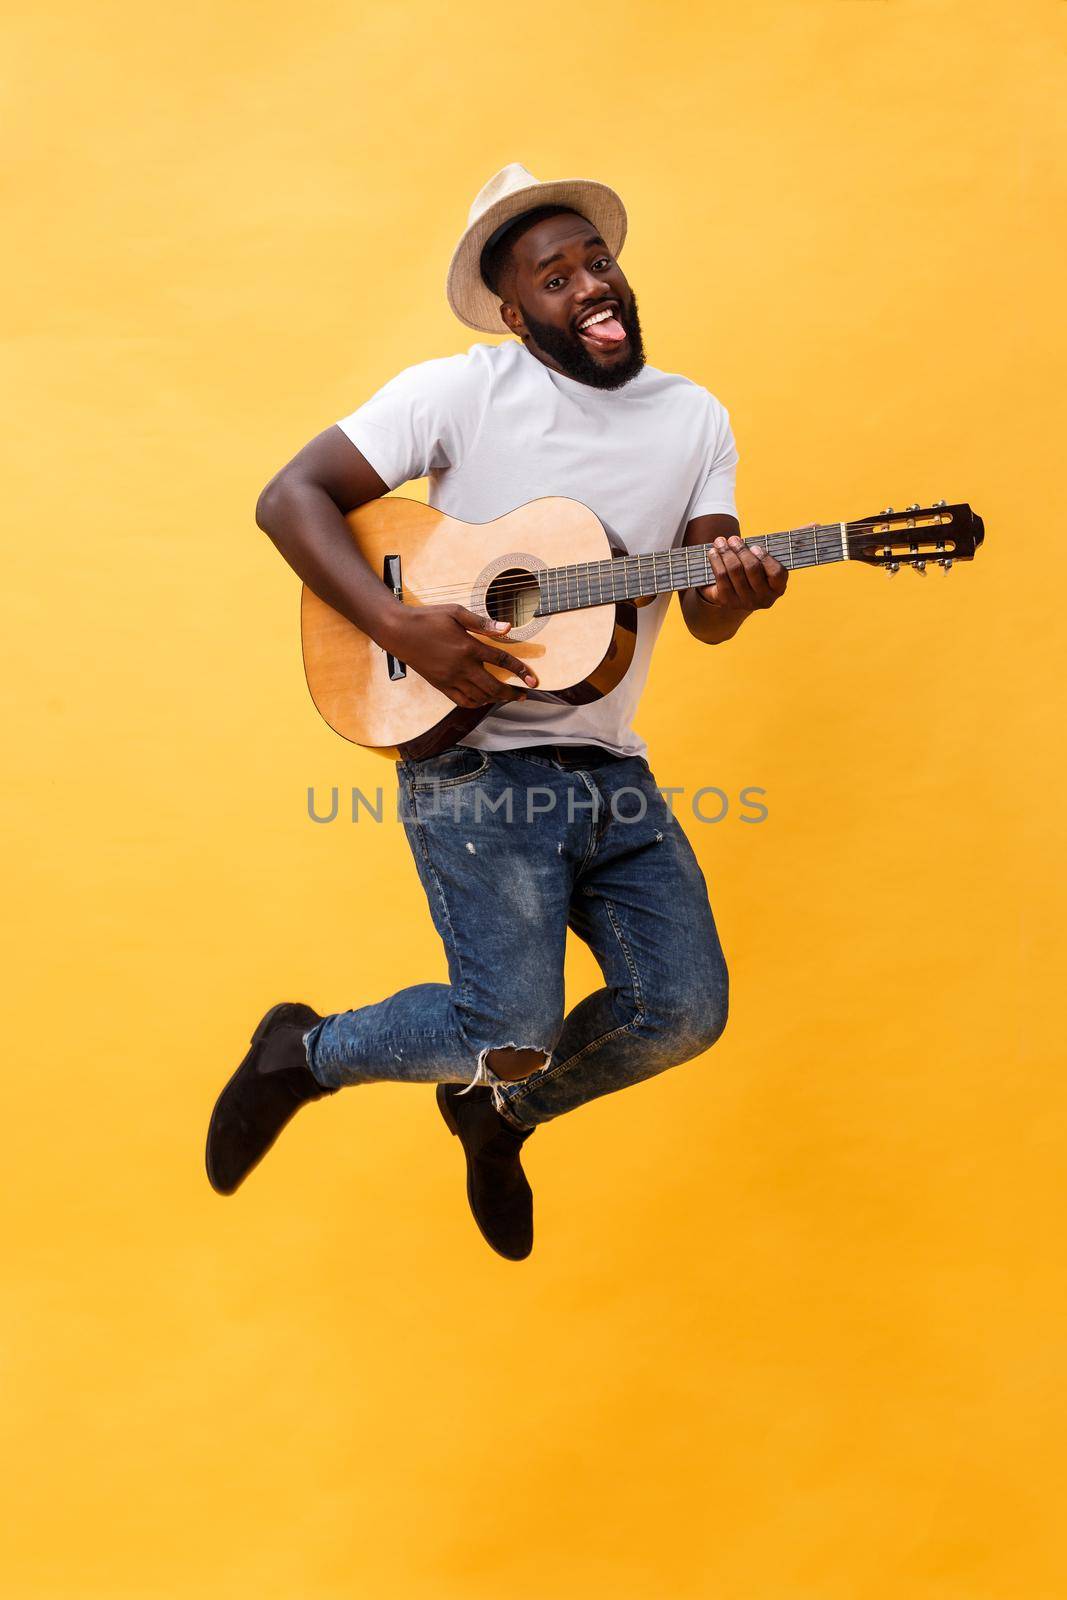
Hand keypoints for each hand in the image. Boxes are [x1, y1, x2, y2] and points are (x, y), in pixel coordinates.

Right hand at [385, 605, 538, 709]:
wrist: (398, 631)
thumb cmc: (428, 618)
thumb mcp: (456, 612)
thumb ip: (483, 622)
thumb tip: (507, 628)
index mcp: (468, 646)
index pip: (501, 660)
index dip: (520, 670)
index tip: (533, 680)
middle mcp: (461, 666)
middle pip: (493, 686)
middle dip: (512, 693)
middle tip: (524, 694)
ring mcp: (450, 679)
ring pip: (479, 697)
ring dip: (496, 699)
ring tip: (507, 696)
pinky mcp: (440, 685)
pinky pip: (463, 701)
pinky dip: (477, 703)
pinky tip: (484, 699)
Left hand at [698, 534, 787, 610]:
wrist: (735, 592)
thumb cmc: (758, 569)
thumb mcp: (773, 557)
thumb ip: (793, 542)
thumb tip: (817, 524)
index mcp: (779, 588)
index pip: (777, 573)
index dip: (766, 559)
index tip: (756, 546)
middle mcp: (763, 599)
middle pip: (752, 570)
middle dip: (741, 550)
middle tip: (733, 538)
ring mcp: (744, 602)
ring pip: (734, 572)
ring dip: (725, 553)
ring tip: (720, 541)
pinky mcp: (727, 602)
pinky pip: (721, 578)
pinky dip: (716, 562)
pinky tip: (713, 553)